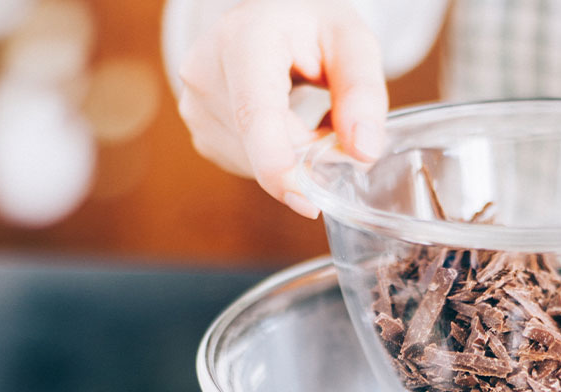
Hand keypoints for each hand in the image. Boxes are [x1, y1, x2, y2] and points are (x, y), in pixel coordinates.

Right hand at [177, 0, 388, 217]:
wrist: (267, 19)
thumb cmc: (308, 25)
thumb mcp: (349, 40)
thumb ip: (362, 92)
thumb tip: (364, 153)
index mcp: (243, 40)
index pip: (255, 116)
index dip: (280, 168)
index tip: (308, 203)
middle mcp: (206, 74)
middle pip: (266, 148)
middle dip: (310, 156)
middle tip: (333, 123)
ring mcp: (197, 110)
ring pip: (259, 166)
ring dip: (295, 158)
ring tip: (303, 111)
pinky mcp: (202, 137)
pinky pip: (250, 168)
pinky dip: (278, 161)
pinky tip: (283, 125)